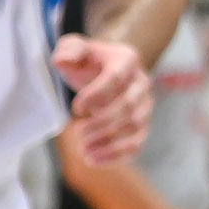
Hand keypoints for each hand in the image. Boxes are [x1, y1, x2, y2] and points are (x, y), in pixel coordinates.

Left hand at [51, 35, 152, 168]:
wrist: (105, 71)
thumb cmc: (88, 62)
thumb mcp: (75, 48)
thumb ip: (69, 49)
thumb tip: (62, 60)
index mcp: (127, 59)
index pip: (116, 78)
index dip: (97, 95)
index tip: (76, 109)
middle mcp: (142, 82)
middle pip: (128, 106)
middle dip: (102, 123)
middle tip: (78, 132)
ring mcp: (145, 105)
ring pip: (135, 127)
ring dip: (109, 141)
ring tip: (83, 149)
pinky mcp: (142, 125)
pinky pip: (137, 143)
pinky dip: (116, 156)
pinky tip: (92, 160)